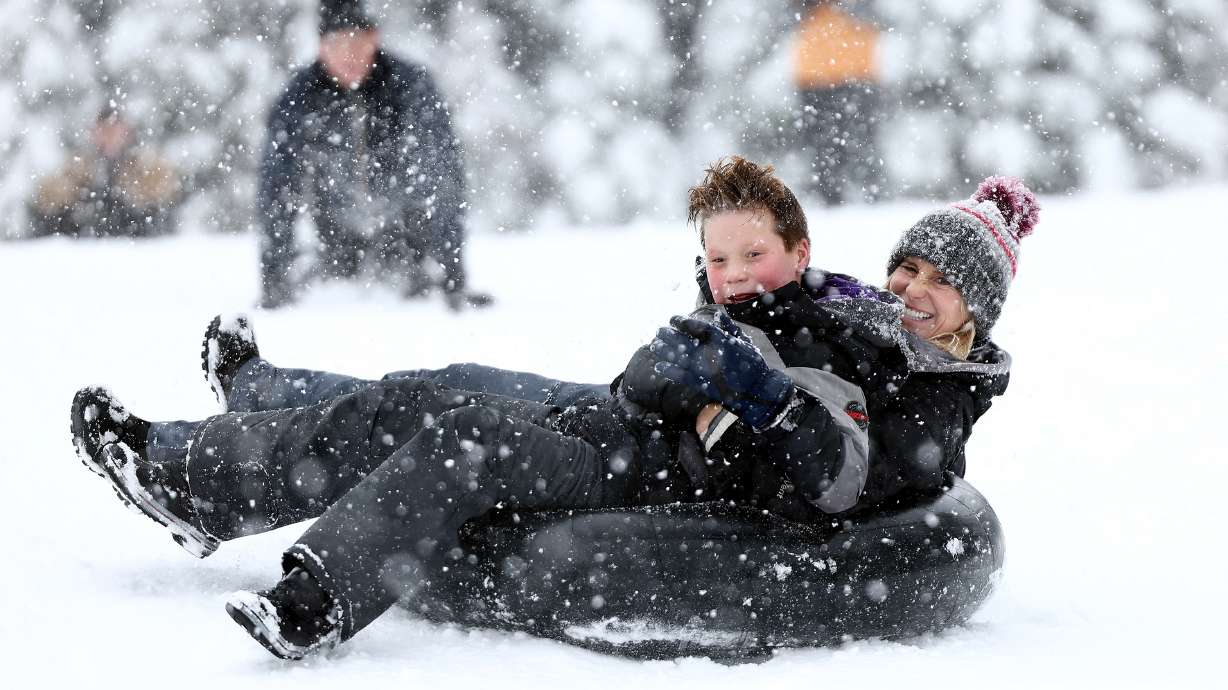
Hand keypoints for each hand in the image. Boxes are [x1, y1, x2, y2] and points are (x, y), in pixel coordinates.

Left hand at [650, 312, 793, 429]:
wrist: (756, 390)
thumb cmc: (752, 364)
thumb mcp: (743, 340)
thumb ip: (728, 327)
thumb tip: (717, 315)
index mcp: (721, 340)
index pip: (696, 327)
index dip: (682, 321)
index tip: (673, 318)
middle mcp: (709, 353)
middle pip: (683, 340)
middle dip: (668, 334)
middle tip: (659, 330)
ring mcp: (704, 369)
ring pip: (678, 357)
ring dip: (664, 350)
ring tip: (655, 345)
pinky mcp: (701, 384)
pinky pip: (680, 376)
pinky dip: (668, 371)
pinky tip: (659, 366)